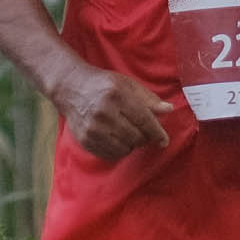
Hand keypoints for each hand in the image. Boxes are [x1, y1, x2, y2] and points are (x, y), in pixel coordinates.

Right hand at [53, 58, 174, 163]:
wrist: (71, 88)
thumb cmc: (104, 85)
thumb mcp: (127, 85)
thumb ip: (149, 99)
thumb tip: (168, 110)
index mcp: (117, 95)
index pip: (144, 120)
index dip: (157, 132)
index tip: (164, 140)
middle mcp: (103, 113)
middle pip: (135, 137)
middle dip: (144, 137)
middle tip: (143, 132)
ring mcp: (93, 128)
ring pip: (124, 148)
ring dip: (132, 144)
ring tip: (128, 134)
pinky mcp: (85, 140)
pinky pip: (111, 154)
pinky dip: (119, 150)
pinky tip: (117, 139)